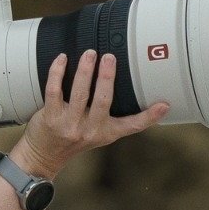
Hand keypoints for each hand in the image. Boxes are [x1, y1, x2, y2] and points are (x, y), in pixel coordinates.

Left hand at [14, 50, 169, 176]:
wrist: (45, 155)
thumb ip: (115, 117)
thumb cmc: (73, 139)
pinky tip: (62, 59)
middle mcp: (90, 130)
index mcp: (106, 132)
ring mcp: (69, 124)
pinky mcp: (51, 117)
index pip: (132, 125)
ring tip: (90, 54)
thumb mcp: (100, 133)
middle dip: (107, 77)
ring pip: (80, 93)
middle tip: (109, 57)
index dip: (149, 116)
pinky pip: (54, 90)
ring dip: (85, 71)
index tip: (163, 105)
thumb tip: (134, 95)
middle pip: (103, 100)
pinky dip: (57, 72)